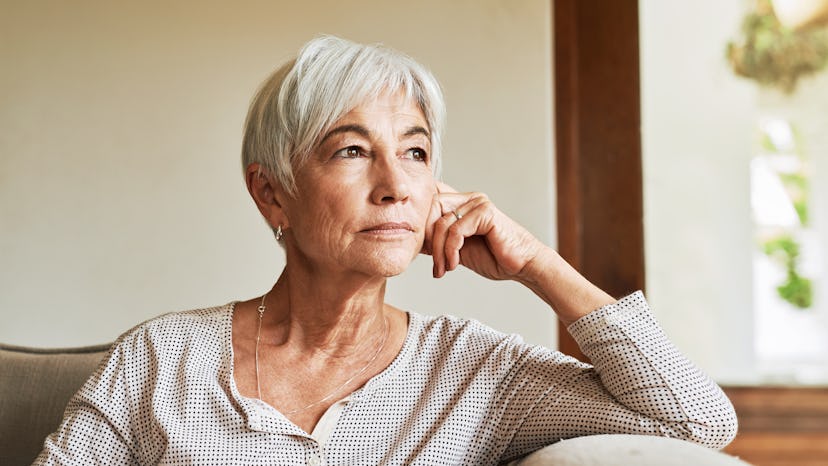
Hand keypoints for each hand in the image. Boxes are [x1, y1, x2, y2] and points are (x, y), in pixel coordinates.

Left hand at [422, 182, 544, 279]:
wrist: (522, 266)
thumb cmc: (494, 257)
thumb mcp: (457, 250)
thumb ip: (437, 241)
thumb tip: (413, 241)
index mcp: (461, 203)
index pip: (429, 202)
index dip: (420, 224)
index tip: (421, 250)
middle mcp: (469, 198)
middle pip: (430, 208)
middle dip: (427, 239)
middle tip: (435, 264)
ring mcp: (478, 203)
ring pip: (441, 223)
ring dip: (439, 252)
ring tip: (444, 269)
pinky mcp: (485, 212)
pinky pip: (456, 230)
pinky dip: (451, 250)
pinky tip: (454, 264)